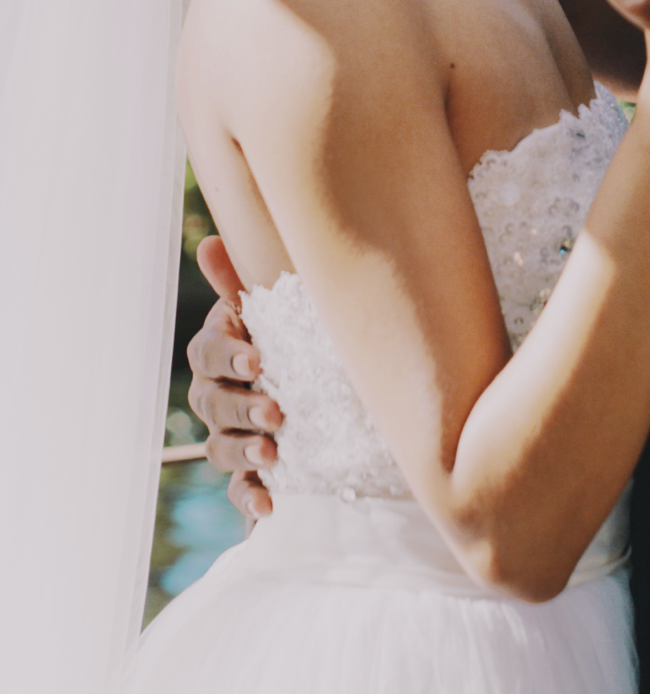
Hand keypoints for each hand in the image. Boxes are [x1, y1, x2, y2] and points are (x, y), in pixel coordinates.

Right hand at [186, 237, 279, 519]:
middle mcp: (221, 395)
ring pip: (220, 446)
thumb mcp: (286, 310)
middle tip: (276, 411)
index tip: (257, 359)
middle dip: (241, 406)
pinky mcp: (253, 477)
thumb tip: (208, 242)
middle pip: (212, 403)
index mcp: (226, 351)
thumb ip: (245, 282)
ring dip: (243, 450)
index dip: (227, 356)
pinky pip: (240, 492)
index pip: (207, 353)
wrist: (343, 403)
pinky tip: (269, 506)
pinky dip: (251, 498)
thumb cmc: (303, 339)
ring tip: (273, 453)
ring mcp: (235, 436)